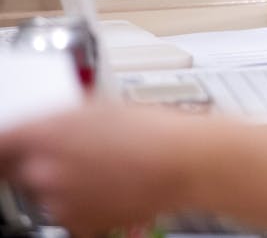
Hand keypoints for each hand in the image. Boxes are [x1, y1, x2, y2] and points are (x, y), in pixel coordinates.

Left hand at [0, 103, 199, 234]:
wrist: (185, 164)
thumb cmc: (155, 131)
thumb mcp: (103, 106)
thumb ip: (63, 117)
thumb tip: (51, 122)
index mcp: (43, 134)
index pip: (1, 141)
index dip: (9, 142)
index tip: (14, 143)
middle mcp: (42, 171)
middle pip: (20, 168)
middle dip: (41, 160)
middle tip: (74, 151)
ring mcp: (58, 201)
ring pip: (46, 191)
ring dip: (64, 182)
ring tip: (104, 167)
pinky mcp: (77, 223)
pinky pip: (67, 211)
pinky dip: (83, 201)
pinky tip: (109, 184)